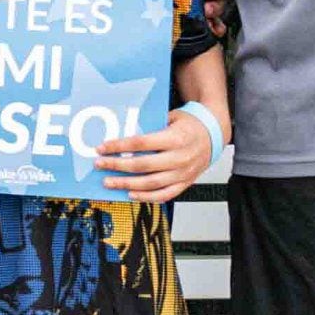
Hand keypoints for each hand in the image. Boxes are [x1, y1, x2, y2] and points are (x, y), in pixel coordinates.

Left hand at [93, 108, 218, 205]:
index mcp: (175, 138)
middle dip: (117, 166)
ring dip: (126, 184)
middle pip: (142, 165)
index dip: (119, 146)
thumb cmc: (190, 124)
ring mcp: (183, 173)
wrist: (214, 134)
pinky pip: (164, 195)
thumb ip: (151, 126)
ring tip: (109, 182)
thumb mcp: (171, 117)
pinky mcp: (185, 183)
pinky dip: (146, 197)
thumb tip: (123, 134)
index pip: (141, 143)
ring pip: (150, 183)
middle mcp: (180, 157)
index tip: (102, 147)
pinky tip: (131, 194)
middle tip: (100, 164)